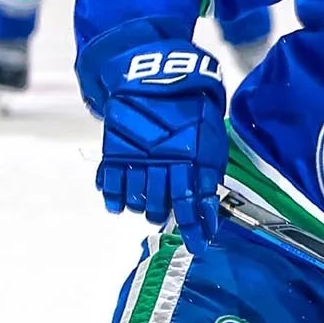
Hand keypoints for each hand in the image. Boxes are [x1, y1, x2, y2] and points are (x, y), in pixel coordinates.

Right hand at [95, 41, 228, 241]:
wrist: (158, 76)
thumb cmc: (192, 107)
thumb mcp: (211, 140)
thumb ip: (208, 174)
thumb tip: (207, 208)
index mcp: (191, 161)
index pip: (192, 206)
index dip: (195, 229)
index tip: (198, 246)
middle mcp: (164, 164)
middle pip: (161, 205)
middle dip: (164, 215)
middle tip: (164, 216)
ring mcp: (138, 158)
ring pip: (137, 199)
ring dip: (142, 209)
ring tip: (144, 209)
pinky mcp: (116, 150)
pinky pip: (112, 183)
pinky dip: (114, 199)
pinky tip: (117, 205)